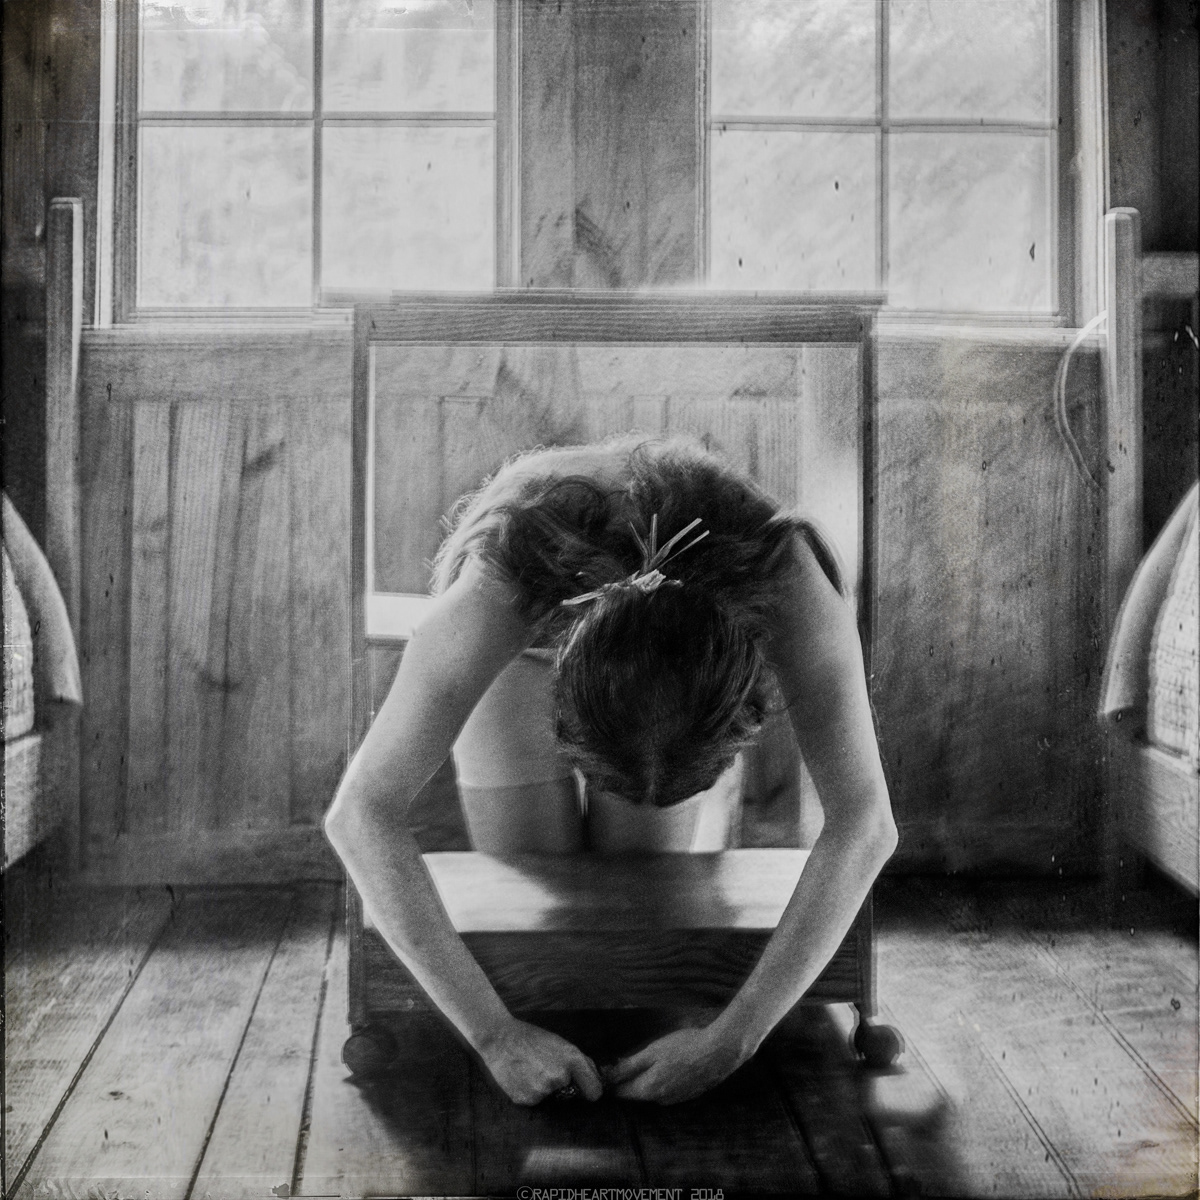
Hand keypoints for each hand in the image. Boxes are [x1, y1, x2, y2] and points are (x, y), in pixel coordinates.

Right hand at [476, 1017, 603, 1105]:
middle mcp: (559, 1077)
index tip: (588, 1091)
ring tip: (531, 1070)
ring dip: (547, 1089)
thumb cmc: (532, 1039)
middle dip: (565, 1086)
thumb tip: (597, 1080)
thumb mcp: (561, 1043)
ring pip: (553, 1098)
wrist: (499, 1039)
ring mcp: (542, 1091)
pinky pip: (537, 1101)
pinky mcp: (527, 1101)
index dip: (592, 1091)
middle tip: (546, 1069)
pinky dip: (532, 1093)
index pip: (594, 1092)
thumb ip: (582, 1062)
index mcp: (571, 1059)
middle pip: (571, 1095)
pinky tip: (522, 1078)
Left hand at [604, 1023, 747, 1104]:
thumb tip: (606, 1076)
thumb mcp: (652, 1052)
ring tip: (645, 1061)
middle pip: (635, 1094)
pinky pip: (666, 1091)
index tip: (605, 1069)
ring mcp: (675, 1100)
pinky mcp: (687, 1095)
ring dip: (643, 1080)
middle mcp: (660, 1100)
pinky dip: (660, 1081)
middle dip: (626, 1080)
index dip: (611, 1082)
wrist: (720, 1052)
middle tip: (622, 1060)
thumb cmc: (684, 1047)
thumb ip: (629, 1065)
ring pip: (651, 1092)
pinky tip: (666, 1066)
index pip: (620, 1094)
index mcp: (648, 1090)